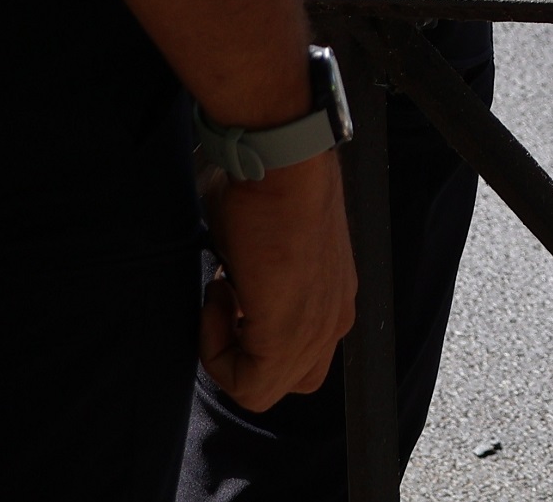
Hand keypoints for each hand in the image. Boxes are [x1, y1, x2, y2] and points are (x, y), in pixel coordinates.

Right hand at [200, 154, 357, 410]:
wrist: (283, 164)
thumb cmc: (270, 186)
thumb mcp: (264, 248)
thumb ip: (257, 282)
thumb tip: (233, 288)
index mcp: (333, 297)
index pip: (297, 352)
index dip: (251, 332)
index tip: (231, 286)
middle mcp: (334, 319)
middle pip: (288, 377)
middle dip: (244, 352)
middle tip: (226, 303)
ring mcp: (319, 330)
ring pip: (267, 388)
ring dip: (229, 353)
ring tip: (221, 295)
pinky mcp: (291, 336)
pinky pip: (251, 385)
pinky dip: (218, 351)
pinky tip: (218, 295)